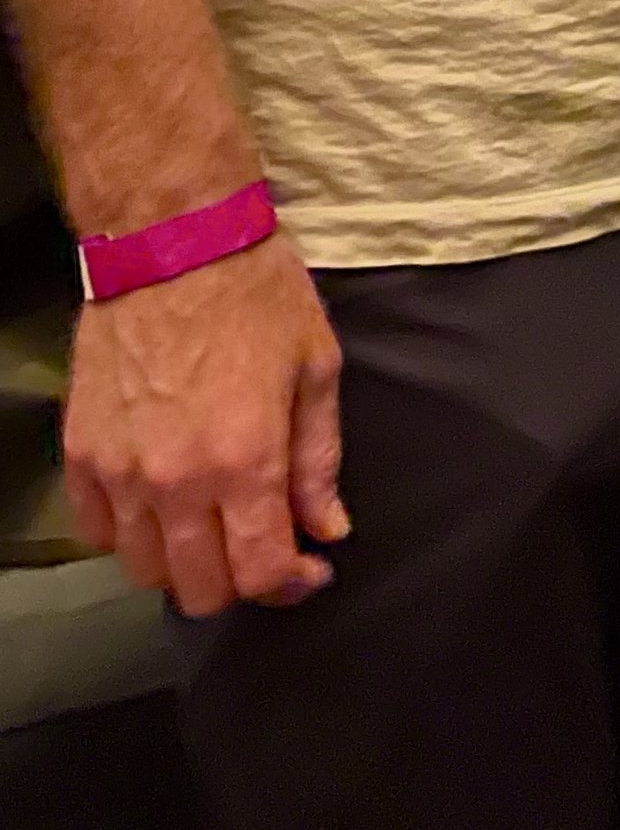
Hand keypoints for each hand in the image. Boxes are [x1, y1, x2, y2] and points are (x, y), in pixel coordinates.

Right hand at [62, 232, 348, 614]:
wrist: (174, 240)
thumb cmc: (255, 293)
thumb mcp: (316, 368)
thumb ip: (320, 460)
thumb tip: (328, 527)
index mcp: (244, 460)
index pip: (261, 573)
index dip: (291, 585)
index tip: (309, 568)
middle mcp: (176, 481)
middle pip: (199, 590)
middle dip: (241, 581)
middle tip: (263, 545)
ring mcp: (120, 472)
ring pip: (144, 570)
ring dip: (183, 562)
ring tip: (211, 524)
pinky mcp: (81, 453)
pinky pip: (96, 532)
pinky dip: (129, 534)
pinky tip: (159, 505)